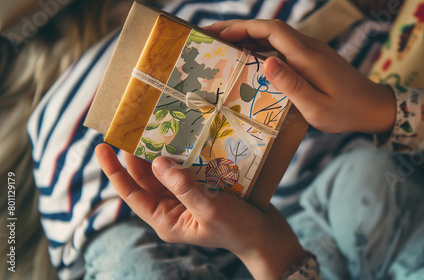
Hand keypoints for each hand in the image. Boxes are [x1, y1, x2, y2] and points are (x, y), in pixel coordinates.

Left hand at [95, 143, 306, 278]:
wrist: (265, 234)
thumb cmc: (238, 228)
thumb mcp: (208, 209)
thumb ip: (182, 186)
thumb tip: (157, 162)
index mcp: (165, 219)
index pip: (131, 194)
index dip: (115, 171)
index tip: (103, 147)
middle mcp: (170, 208)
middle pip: (145, 179)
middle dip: (137, 156)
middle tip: (132, 128)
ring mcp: (185, 197)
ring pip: (164, 172)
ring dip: (159, 152)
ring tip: (153, 128)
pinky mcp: (200, 188)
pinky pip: (183, 169)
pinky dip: (180, 155)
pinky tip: (180, 138)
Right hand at [205, 19, 395, 133]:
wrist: (374, 106)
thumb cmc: (346, 112)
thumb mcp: (317, 107)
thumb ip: (292, 85)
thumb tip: (267, 61)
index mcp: (307, 57)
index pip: (272, 30)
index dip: (244, 28)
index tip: (221, 34)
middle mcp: (308, 47)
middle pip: (269, 28)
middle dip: (239, 28)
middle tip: (213, 36)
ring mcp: (311, 50)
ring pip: (275, 35)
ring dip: (249, 37)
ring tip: (225, 46)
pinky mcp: (313, 57)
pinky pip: (283, 46)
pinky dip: (262, 47)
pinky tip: (250, 58)